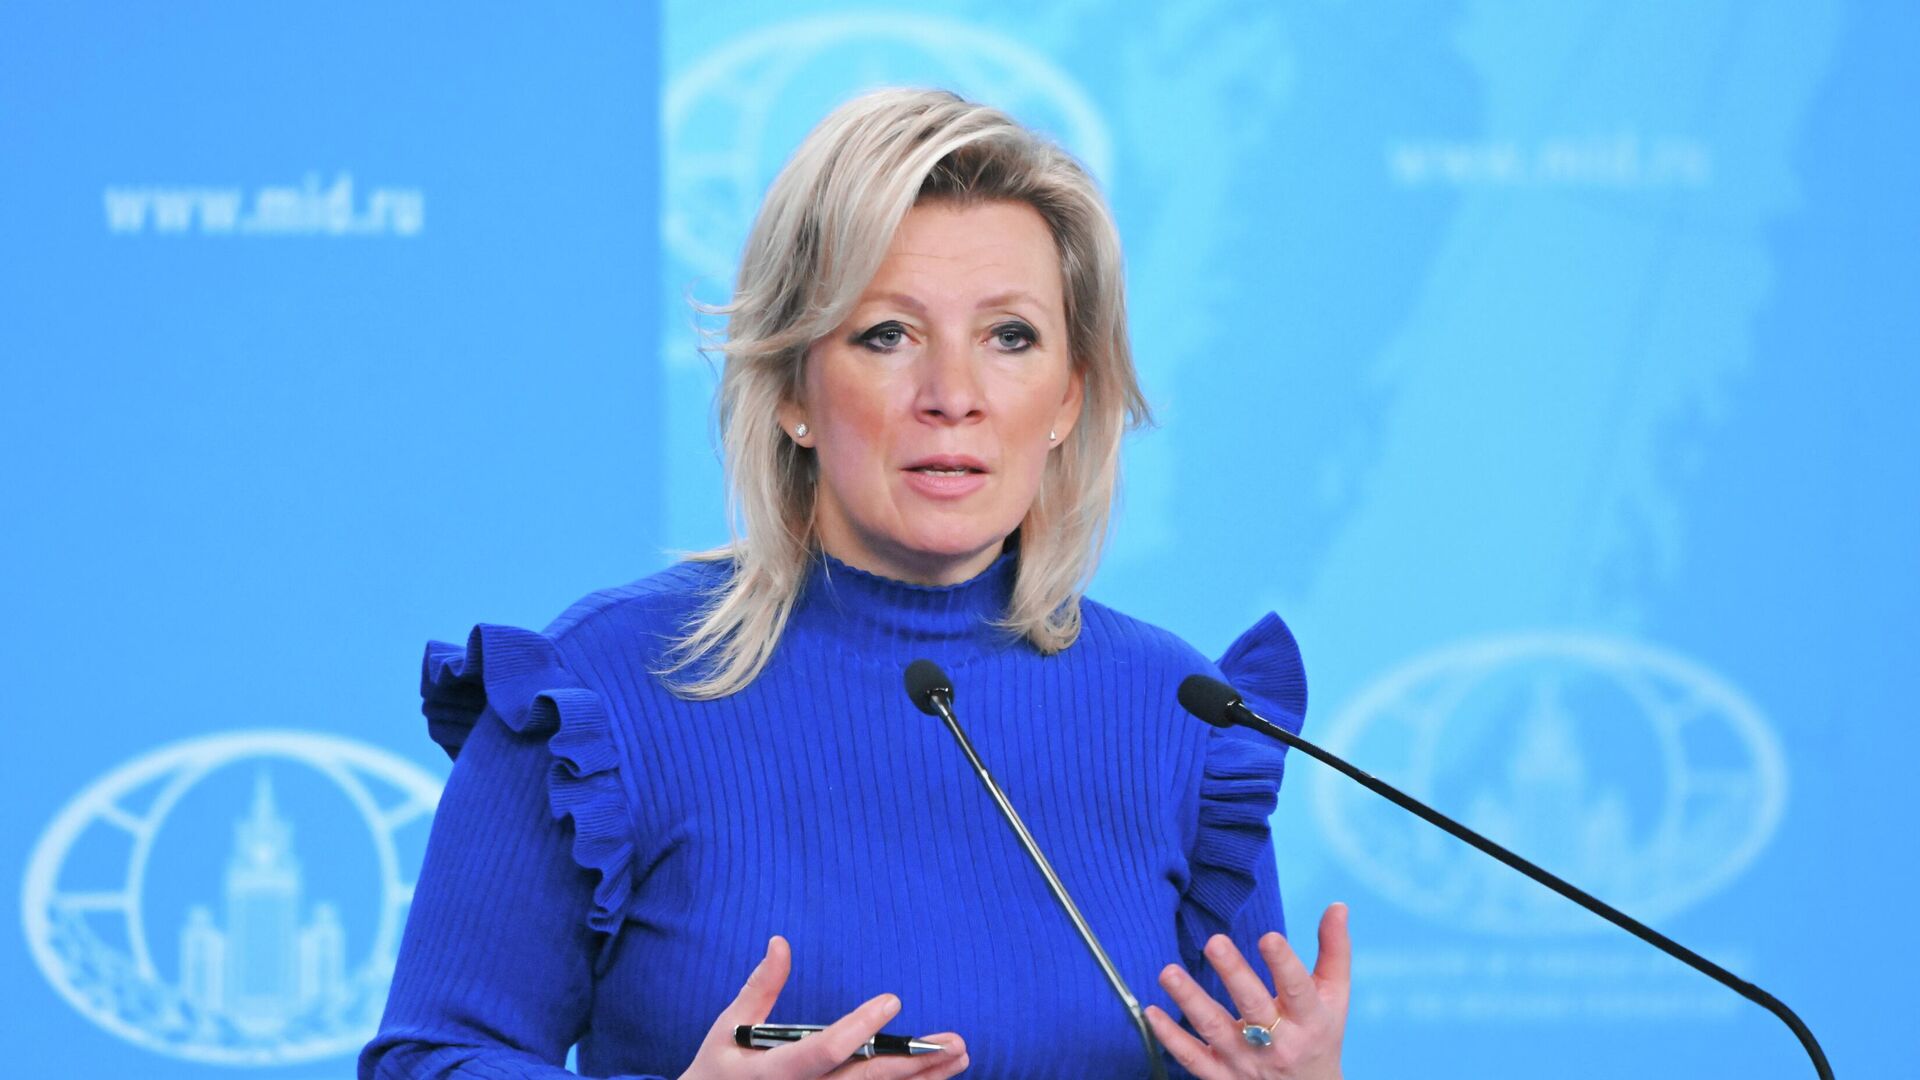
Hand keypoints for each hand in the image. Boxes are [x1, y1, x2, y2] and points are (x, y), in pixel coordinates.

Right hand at [679, 935, 968, 1079]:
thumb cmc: (715, 1071)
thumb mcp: (726, 1028)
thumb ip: (760, 987)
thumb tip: (780, 941)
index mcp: (772, 1072)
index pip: (825, 1051)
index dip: (861, 1027)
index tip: (894, 999)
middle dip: (912, 1062)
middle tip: (954, 1041)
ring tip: (958, 1057)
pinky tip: (932, 1078)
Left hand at [1144, 903, 1349, 1079]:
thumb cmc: (1320, 1035)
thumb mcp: (1334, 998)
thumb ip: (1334, 951)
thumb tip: (1337, 906)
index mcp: (1310, 1020)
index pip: (1298, 989)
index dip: (1284, 964)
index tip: (1268, 937)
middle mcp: (1279, 1044)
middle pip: (1254, 1007)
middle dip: (1234, 974)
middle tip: (1214, 942)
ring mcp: (1247, 1062)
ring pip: (1216, 1030)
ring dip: (1190, 1001)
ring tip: (1168, 972)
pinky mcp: (1222, 1077)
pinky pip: (1192, 1059)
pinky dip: (1171, 1038)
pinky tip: (1152, 1012)